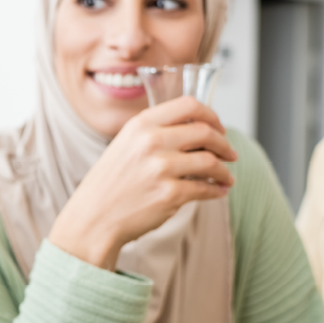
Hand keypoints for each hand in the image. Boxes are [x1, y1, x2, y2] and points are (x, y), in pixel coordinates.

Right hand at [48, 96, 237, 270]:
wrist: (94, 216)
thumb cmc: (111, 182)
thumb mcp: (125, 144)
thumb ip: (155, 132)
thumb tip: (199, 130)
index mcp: (140, 125)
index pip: (188, 105)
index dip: (211, 115)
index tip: (218, 127)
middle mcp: (150, 142)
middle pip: (205, 132)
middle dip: (224, 144)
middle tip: (230, 154)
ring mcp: (161, 168)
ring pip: (211, 161)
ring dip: (224, 170)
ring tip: (226, 177)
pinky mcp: (170, 194)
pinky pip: (205, 188)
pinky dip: (217, 190)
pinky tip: (218, 191)